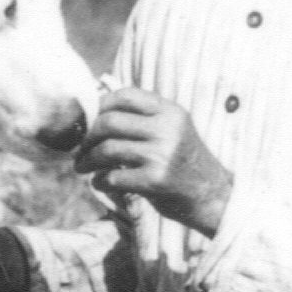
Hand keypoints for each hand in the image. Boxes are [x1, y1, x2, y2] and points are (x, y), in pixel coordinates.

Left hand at [76, 86, 232, 234]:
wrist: (211, 196)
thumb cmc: (182, 162)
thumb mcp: (172, 130)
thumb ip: (143, 118)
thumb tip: (94, 108)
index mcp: (170, 111)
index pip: (125, 96)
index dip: (100, 106)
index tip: (90, 121)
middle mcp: (167, 129)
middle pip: (110, 122)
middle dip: (88, 136)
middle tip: (80, 148)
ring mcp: (162, 155)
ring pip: (108, 149)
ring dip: (87, 159)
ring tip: (82, 166)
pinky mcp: (155, 181)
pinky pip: (113, 177)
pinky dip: (99, 180)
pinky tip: (99, 182)